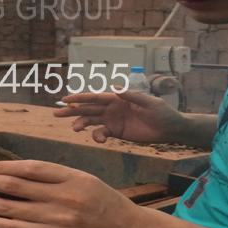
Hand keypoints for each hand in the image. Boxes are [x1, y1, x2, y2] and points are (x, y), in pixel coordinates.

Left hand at [0, 160, 145, 227]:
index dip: (3, 166)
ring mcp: (56, 220)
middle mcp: (62, 197)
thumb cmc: (99, 198)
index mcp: (70, 177)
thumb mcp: (80, 176)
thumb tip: (9, 171)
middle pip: (13, 187)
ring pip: (8, 209)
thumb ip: (50, 175)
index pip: (29, 168)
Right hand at [53, 91, 186, 143]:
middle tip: (56, 114)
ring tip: (75, 129)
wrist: (170, 128)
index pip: (94, 97)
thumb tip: (116, 88)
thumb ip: (132, 96)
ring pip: (91, 121)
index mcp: (117, 98)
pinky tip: (99, 139)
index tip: (64, 99)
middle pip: (87, 109)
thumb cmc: (162, 112)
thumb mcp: (149, 102)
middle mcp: (111, 108)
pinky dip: (97, 136)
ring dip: (81, 124)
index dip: (79, 98)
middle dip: (72, 111)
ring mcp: (112, 121)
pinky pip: (101, 133)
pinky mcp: (116, 133)